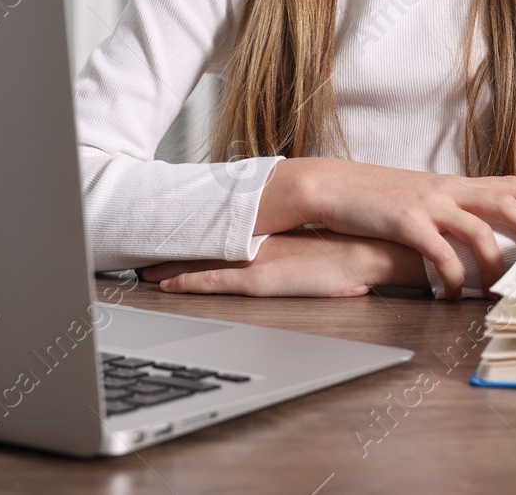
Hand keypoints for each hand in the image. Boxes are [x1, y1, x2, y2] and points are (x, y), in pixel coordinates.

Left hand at [137, 229, 424, 297]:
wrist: (371, 250)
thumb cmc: (352, 250)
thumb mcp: (318, 242)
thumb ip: (296, 243)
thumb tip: (289, 248)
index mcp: (270, 231)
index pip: (223, 230)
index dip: (195, 232)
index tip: (174, 231)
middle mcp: (257, 240)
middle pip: (205, 242)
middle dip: (174, 246)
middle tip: (143, 248)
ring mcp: (257, 259)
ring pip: (202, 260)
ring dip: (172, 264)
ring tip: (144, 267)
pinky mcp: (260, 279)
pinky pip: (214, 282)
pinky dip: (187, 282)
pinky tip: (167, 285)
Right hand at [255, 160, 515, 299]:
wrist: (329, 185)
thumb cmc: (373, 197)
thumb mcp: (415, 197)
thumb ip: (444, 208)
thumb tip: (468, 228)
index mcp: (450, 182)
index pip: (505, 182)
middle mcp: (445, 188)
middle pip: (504, 202)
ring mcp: (427, 203)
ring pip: (479, 231)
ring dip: (495, 264)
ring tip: (503, 290)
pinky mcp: (406, 222)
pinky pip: (441, 254)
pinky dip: (454, 278)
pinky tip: (455, 296)